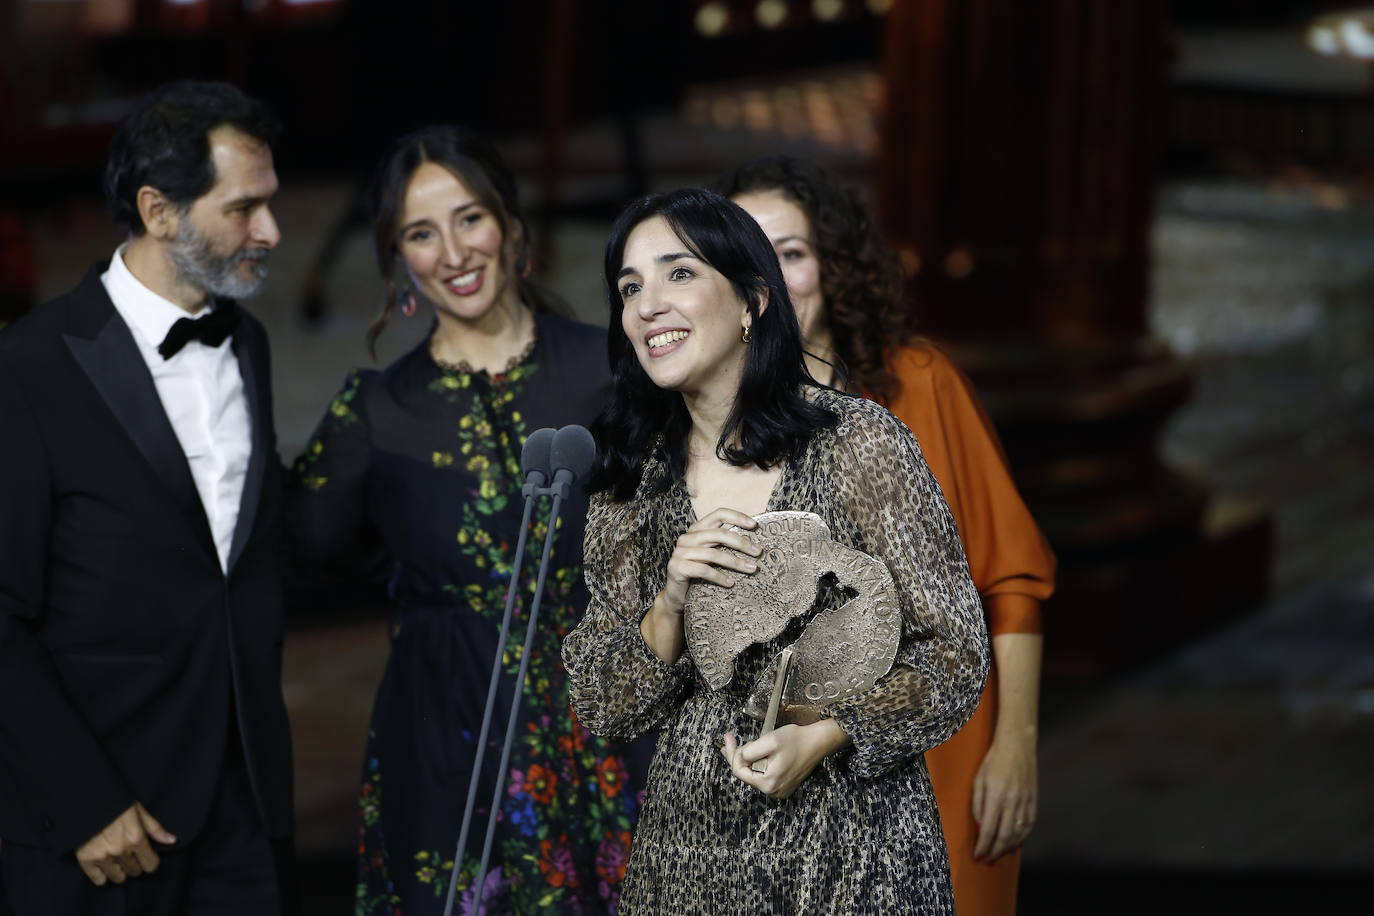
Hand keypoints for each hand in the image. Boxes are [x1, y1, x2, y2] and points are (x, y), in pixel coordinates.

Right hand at [75, 803, 176, 885]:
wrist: (88, 800)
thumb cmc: (117, 802)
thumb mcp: (139, 811)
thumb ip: (155, 829)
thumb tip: (172, 840)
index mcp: (136, 839)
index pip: (150, 865)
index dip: (151, 861)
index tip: (147, 857)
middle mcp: (120, 852)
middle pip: (134, 871)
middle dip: (135, 865)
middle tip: (131, 857)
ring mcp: (102, 858)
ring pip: (118, 877)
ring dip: (120, 872)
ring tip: (118, 863)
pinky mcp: (86, 860)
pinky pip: (98, 879)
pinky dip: (102, 877)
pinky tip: (104, 870)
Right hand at [660, 508, 760, 612]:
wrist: (677, 594)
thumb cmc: (699, 573)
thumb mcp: (711, 555)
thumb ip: (723, 544)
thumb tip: (753, 541)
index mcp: (696, 529)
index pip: (718, 514)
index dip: (737, 517)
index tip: (754, 525)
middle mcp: (687, 537)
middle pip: (719, 534)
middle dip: (741, 542)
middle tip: (758, 552)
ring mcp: (680, 552)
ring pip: (713, 553)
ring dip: (736, 562)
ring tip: (751, 569)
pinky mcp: (677, 567)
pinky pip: (704, 570)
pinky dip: (720, 577)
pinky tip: (731, 583)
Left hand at [719, 719, 850, 798]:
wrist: (819, 741)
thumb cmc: (796, 739)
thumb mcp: (770, 741)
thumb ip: (750, 751)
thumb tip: (739, 755)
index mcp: (768, 783)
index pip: (739, 771)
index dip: (731, 753)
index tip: (728, 737)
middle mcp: (773, 792)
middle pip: (746, 774)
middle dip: (736, 756)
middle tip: (729, 739)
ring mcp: (780, 790)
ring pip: (754, 774)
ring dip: (746, 759)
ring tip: (739, 744)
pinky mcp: (784, 784)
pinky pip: (764, 774)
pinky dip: (757, 763)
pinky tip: (753, 751)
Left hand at [971, 731, 1036, 862]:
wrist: (1017, 745)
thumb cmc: (993, 761)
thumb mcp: (978, 780)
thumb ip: (977, 804)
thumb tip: (979, 826)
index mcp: (996, 796)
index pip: (988, 829)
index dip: (983, 846)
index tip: (978, 856)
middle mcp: (1012, 802)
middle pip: (1004, 835)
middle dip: (995, 851)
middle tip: (988, 861)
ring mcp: (1025, 802)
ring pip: (1018, 833)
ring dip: (1008, 847)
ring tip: (1000, 855)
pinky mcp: (1034, 800)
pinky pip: (1029, 824)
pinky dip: (1022, 837)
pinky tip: (1015, 843)